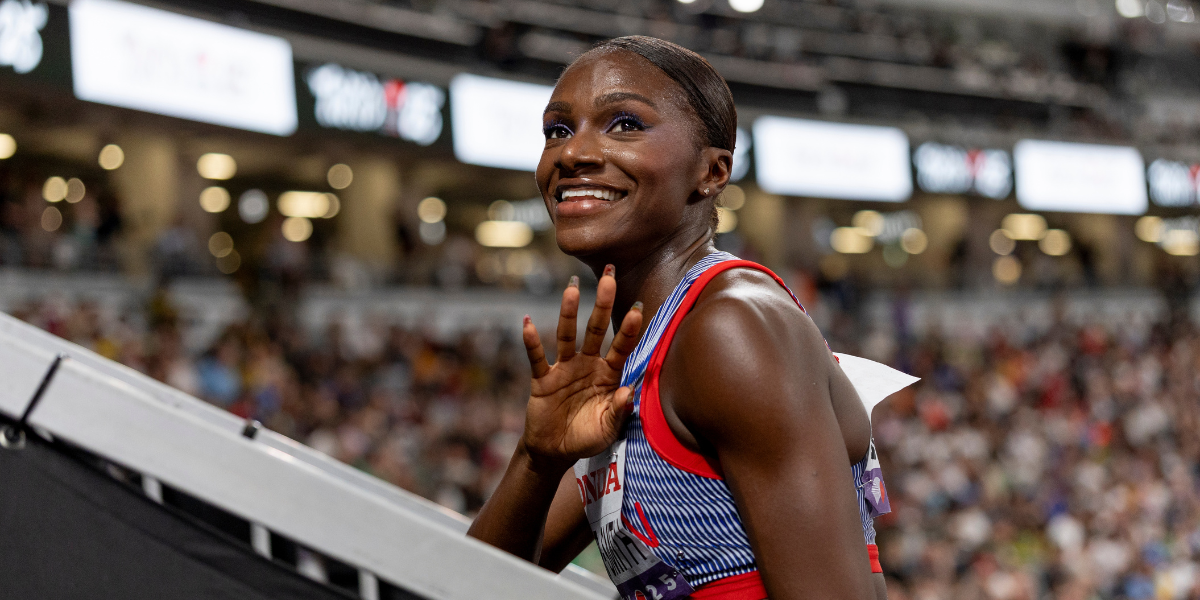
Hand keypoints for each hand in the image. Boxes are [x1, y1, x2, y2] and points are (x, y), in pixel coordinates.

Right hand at [520, 265, 642, 471]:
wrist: (555, 451)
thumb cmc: (587, 437)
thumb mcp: (608, 429)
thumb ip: (619, 412)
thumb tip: (629, 392)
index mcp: (608, 374)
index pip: (621, 346)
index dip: (629, 329)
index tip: (637, 307)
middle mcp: (587, 364)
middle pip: (595, 329)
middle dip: (602, 303)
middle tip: (609, 276)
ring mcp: (564, 368)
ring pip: (566, 335)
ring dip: (568, 312)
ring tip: (571, 288)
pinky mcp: (542, 379)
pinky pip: (537, 357)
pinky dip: (532, 341)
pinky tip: (528, 323)